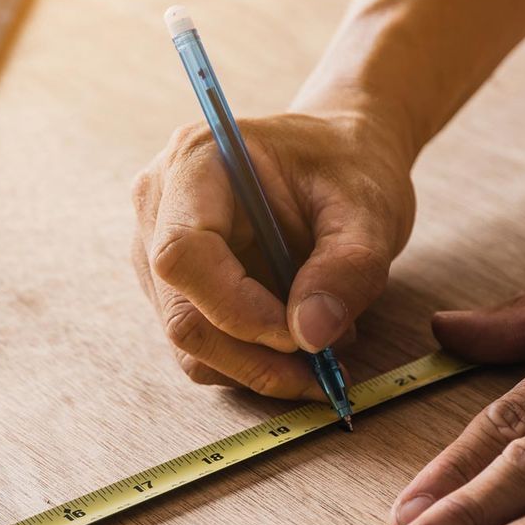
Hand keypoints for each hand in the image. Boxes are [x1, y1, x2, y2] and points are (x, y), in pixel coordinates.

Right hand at [131, 110, 414, 396]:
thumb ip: (348, 267)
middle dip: (254, 356)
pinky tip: (300, 338)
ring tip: (324, 344)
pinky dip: (252, 362)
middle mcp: (160, 203)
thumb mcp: (369, 210)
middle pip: (181, 312)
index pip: (184, 253)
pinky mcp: (173, 286)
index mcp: (196, 160)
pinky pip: (201, 346)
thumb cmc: (350, 167)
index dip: (237, 308)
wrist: (340, 155)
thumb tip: (311, 336)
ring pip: (189, 341)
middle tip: (324, 369)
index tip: (302, 335)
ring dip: (258, 365)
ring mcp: (155, 248)